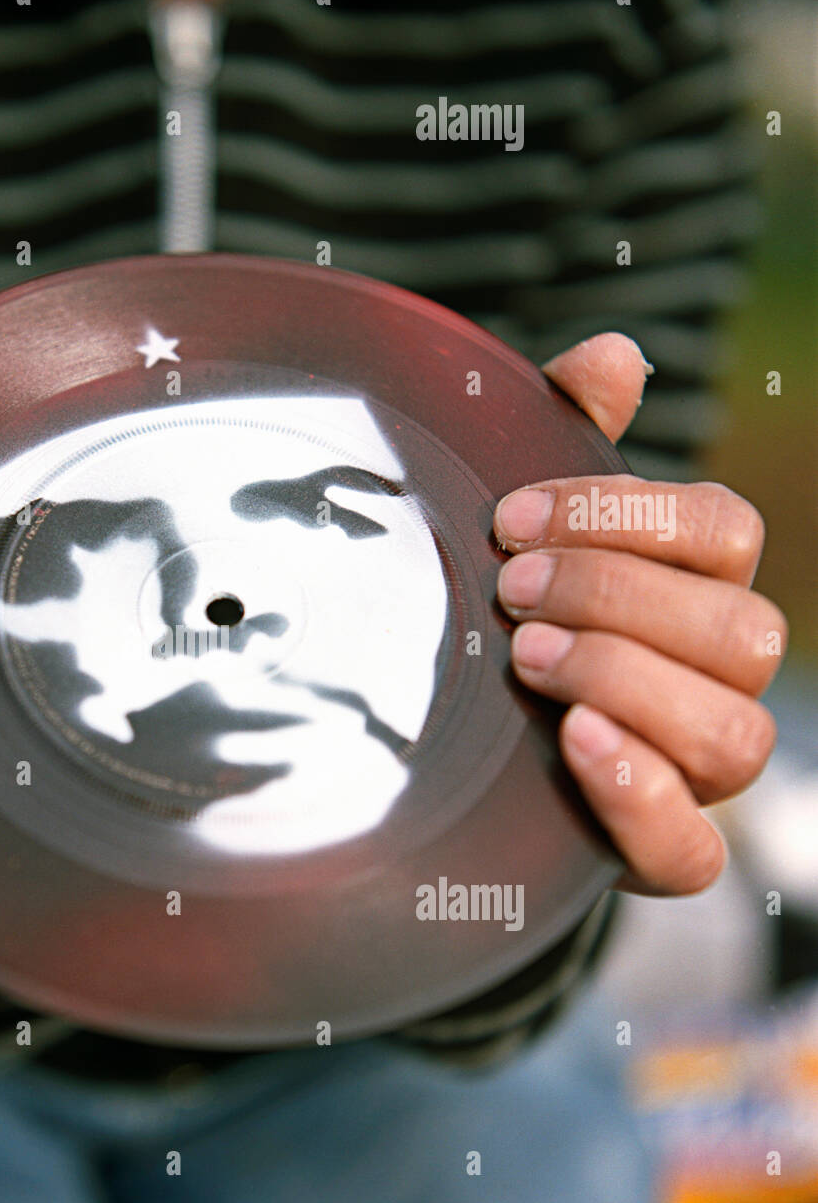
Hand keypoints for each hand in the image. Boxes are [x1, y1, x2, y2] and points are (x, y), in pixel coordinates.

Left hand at [495, 333, 784, 894]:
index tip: (512, 518)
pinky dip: (640, 796)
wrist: (464, 751)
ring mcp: (695, 771)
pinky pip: (692, 850)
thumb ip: (563, 439)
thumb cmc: (504, 615)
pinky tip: (573, 743)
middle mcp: (717, 678)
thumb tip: (613, 352)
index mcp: (698, 589)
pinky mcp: (658, 849)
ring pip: (732, 732)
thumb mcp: (521, 530)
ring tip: (525, 659)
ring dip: (627, 682)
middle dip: (616, 598)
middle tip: (509, 592)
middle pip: (737, 630)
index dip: (626, 516)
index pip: (723, 532)